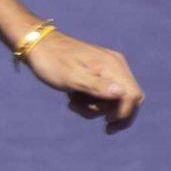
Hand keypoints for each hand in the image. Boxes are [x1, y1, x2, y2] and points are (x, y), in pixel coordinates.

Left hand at [21, 31, 143, 133]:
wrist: (36, 46)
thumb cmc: (52, 61)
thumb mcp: (72, 77)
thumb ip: (96, 86)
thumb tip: (121, 93)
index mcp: (112, 65)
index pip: (133, 96)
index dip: (124, 114)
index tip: (106, 124)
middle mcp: (115, 66)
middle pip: (127, 101)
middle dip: (108, 113)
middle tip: (84, 111)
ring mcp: (107, 70)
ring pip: (113, 101)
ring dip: (94, 108)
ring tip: (72, 103)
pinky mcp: (98, 75)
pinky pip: (102, 96)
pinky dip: (89, 102)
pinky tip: (72, 99)